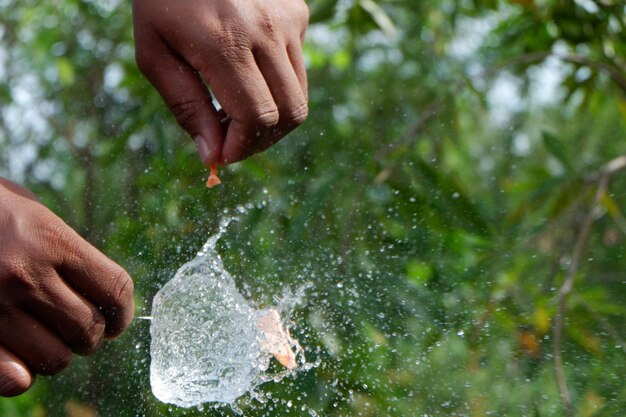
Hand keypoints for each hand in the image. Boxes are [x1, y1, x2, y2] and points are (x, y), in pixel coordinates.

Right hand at [0, 178, 133, 396]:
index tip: (119, 318)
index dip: (125, 312)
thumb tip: (102, 293)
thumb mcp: (35, 213)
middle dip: (93, 335)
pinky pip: (12, 377)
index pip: (115, 289)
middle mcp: (26, 275)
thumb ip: (69, 250)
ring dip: (59, 353)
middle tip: (82, 328)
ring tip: (50, 338)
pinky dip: (23, 375)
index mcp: (51, 241)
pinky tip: (22, 359)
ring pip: (54, 358)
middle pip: (89, 329)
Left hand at [132, 0, 308, 164]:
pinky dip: (277, 86)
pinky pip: (297, 68)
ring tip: (238, 112)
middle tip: (232, 140)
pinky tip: (249, 72)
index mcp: (223, 43)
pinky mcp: (297, 13)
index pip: (255, 117)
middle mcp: (265, 30)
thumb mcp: (154, 53)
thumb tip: (212, 156)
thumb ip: (184, 107)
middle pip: (289, 114)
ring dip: (272, 118)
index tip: (221, 155)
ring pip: (299, 96)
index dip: (241, 147)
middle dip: (261, 140)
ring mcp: (287, 20)